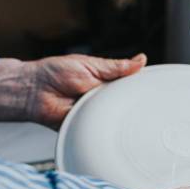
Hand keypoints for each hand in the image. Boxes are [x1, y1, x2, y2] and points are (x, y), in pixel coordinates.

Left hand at [0, 53, 146, 127]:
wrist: (32, 91)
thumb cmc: (55, 73)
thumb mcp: (90, 65)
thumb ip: (116, 67)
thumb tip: (141, 59)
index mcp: (105, 82)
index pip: (129, 86)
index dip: (141, 88)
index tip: (157, 90)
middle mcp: (102, 98)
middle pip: (125, 104)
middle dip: (134, 105)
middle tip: (148, 105)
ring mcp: (95, 113)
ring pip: (116, 118)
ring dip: (120, 116)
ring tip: (128, 114)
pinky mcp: (87, 127)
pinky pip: (101, 130)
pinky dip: (107, 129)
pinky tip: (114, 126)